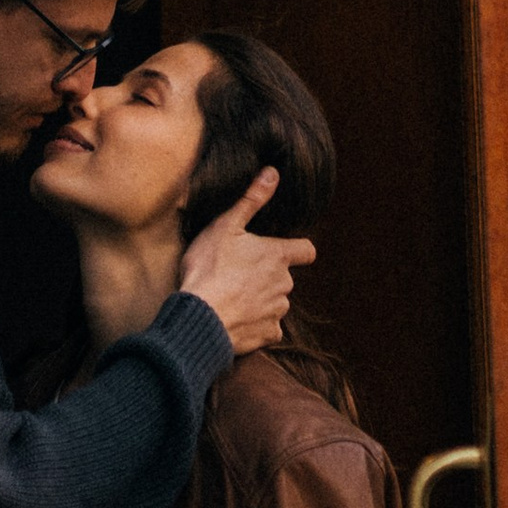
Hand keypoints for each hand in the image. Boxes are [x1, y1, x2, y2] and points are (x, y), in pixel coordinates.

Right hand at [176, 167, 314, 357]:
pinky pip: (268, 328)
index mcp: (278, 257)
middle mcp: (285, 284)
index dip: (297, 250)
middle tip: (238, 274)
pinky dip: (255, 325)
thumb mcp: (225, 226)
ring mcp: (277, 311)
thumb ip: (252, 200)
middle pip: (285, 278)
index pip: (307, 250)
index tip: (283, 251)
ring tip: (232, 297)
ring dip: (261, 300)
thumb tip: (273, 173)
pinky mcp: (267, 335)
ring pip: (276, 303)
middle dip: (268, 277)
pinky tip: (234, 319)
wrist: (200, 317)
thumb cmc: (209, 269)